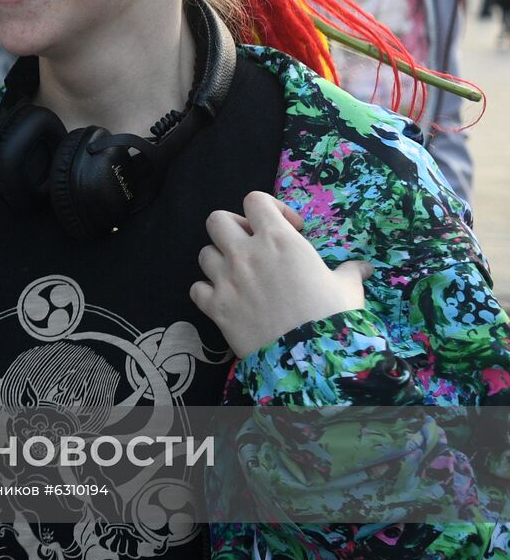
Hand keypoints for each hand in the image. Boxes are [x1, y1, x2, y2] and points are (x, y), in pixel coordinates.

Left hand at [190, 191, 370, 358]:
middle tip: (252, 245)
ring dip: (219, 260)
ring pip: (204, 253)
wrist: (311, 360)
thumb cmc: (333, 317)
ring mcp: (225, 279)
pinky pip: (196, 289)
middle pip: (217, 220)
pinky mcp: (214, 307)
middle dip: (233, 228)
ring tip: (238, 274)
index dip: (270, 208)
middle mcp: (245, 253)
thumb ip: (350, 272)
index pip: (255, 200)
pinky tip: (225, 300)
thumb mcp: (348, 289)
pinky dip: (207, 292)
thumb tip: (364, 268)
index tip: (288, 227)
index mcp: (278, 239)